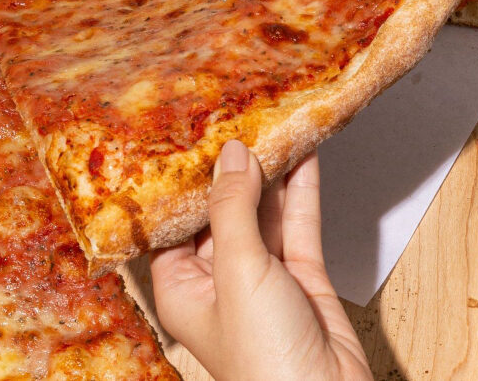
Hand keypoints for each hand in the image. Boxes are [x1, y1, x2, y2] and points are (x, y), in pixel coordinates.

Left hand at [150, 141, 370, 380]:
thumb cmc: (265, 359)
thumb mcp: (238, 272)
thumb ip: (234, 209)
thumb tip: (232, 156)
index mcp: (181, 289)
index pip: (173, 224)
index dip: (182, 183)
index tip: (191, 139)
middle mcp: (219, 282)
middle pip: (223, 213)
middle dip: (233, 172)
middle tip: (240, 122)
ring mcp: (264, 278)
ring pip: (265, 215)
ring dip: (272, 176)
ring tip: (275, 127)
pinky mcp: (303, 277)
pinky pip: (298, 225)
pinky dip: (302, 192)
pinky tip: (303, 159)